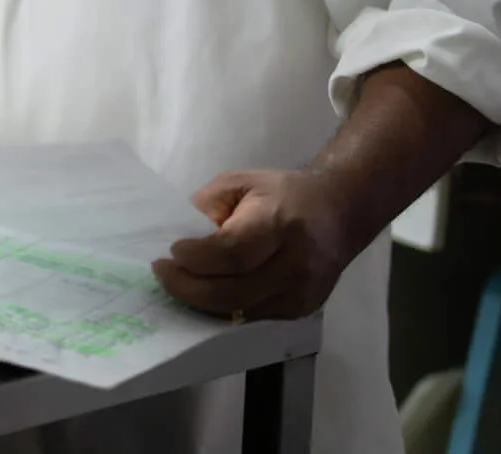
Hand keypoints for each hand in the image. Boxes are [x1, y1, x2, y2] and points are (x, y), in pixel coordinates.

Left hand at [152, 169, 361, 321]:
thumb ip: (207, 205)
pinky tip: (204, 294)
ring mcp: (301, 293)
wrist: (338, 211)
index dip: (197, 258)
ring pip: (240, 311)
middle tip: (162, 273)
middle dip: (189, 287)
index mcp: (279, 225)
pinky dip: (223, 310)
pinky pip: (252, 318)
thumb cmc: (283, 193)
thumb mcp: (240, 182)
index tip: (171, 252)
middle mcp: (295, 265)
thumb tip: (176, 234)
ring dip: (201, 303)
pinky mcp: (301, 310)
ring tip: (177, 284)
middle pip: (233, 292)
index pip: (233, 254)